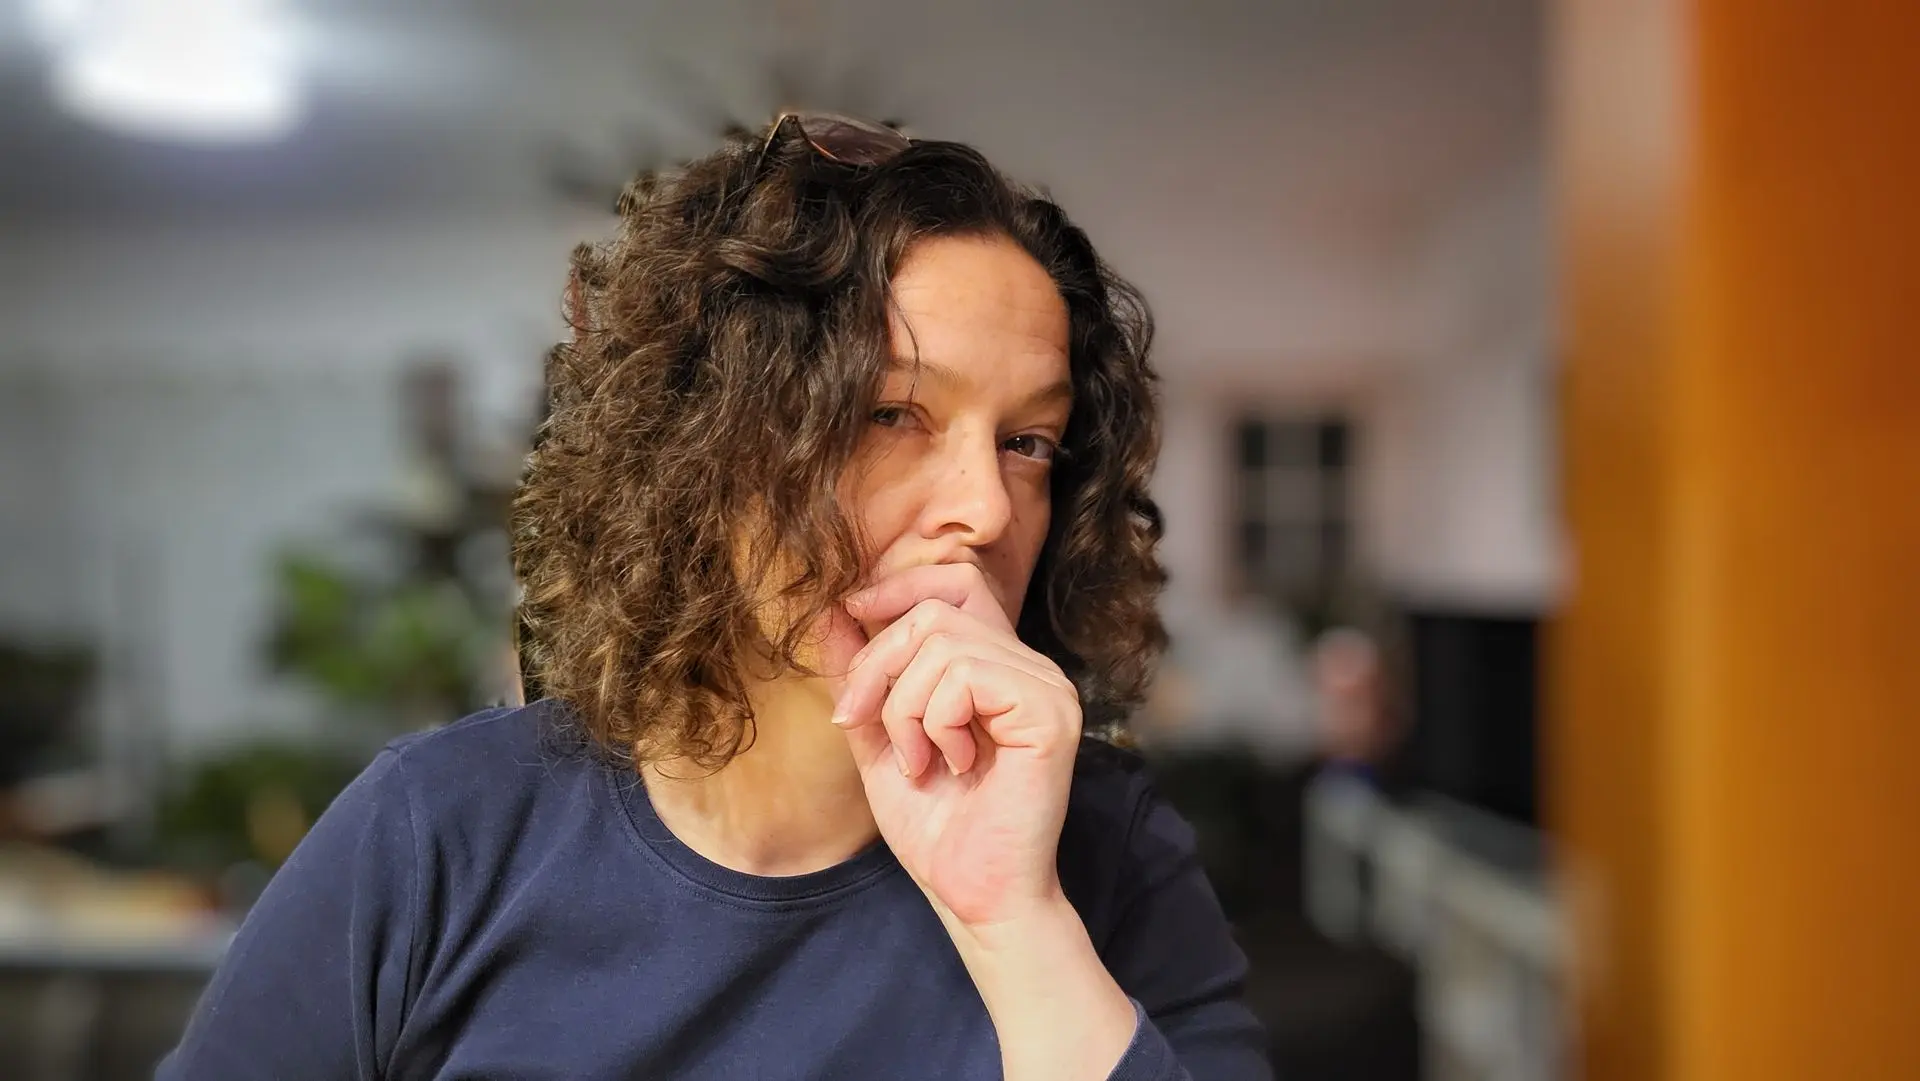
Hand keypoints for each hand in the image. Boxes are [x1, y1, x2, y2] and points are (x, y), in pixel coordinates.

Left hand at [820, 563, 1082, 927]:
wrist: (974, 895)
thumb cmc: (937, 827)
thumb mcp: (879, 737)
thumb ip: (862, 676)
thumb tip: (832, 611)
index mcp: (997, 665)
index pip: (956, 582)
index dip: (899, 586)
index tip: (851, 614)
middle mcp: (1030, 666)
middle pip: (933, 612)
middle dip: (877, 666)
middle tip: (861, 724)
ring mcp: (1046, 686)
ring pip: (942, 643)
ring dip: (904, 708)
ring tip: (916, 760)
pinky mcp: (1050, 713)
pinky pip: (966, 677)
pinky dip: (936, 722)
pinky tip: (949, 764)